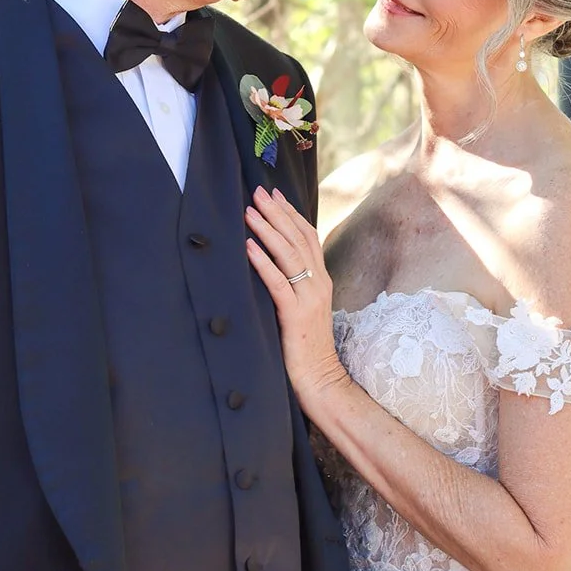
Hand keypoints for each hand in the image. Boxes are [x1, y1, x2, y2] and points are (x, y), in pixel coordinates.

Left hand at [245, 186, 348, 410]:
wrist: (320, 378)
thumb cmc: (306, 346)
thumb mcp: (302, 308)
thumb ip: (294, 285)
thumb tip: (274, 265)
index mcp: (321, 280)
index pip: (308, 236)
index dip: (291, 213)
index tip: (274, 194)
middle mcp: (319, 283)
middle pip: (298, 238)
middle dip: (277, 212)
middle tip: (258, 192)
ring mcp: (309, 298)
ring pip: (289, 255)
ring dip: (267, 230)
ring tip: (249, 212)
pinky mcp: (296, 315)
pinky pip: (278, 283)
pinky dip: (263, 263)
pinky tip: (248, 247)